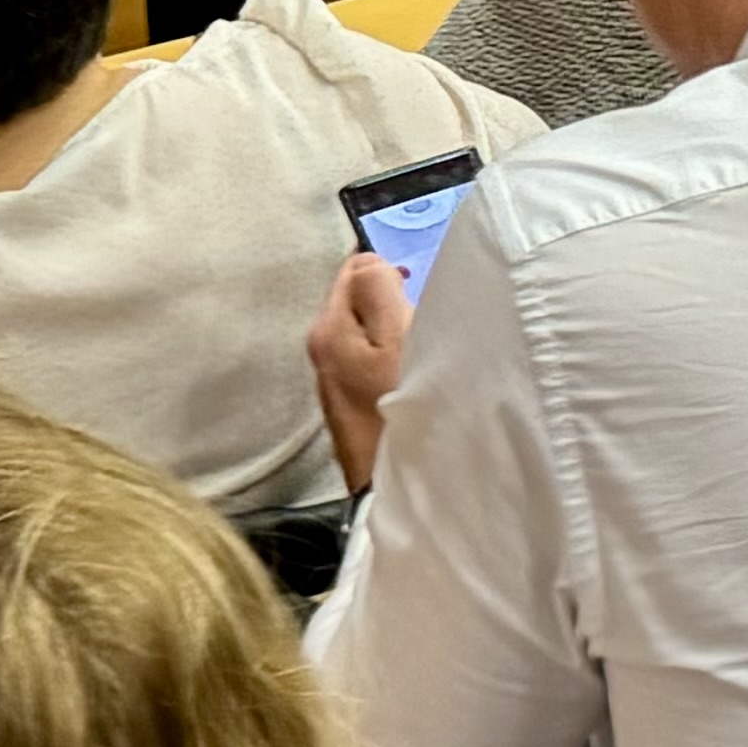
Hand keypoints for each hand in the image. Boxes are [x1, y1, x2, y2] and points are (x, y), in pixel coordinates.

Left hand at [308, 248, 414, 500]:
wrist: (393, 486)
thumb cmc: (399, 403)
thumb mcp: (396, 337)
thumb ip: (378, 289)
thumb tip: (368, 260)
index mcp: (327, 328)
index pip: (355, 267)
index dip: (390, 270)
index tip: (419, 290)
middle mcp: (321, 351)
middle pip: (361, 301)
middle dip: (392, 302)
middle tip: (426, 323)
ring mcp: (334, 382)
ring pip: (368, 333)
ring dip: (394, 333)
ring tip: (424, 351)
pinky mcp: (351, 406)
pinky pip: (372, 363)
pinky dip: (393, 360)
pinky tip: (413, 378)